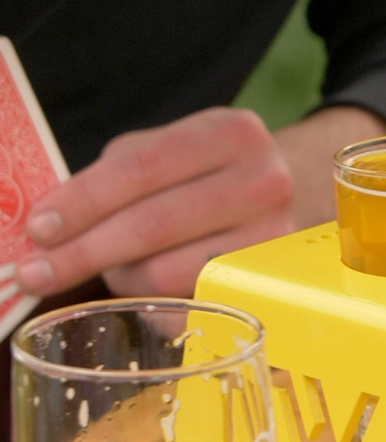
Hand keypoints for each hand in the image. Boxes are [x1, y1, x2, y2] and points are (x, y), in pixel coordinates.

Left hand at [16, 104, 385, 298]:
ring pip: (170, 272)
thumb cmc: (209, 175)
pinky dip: (154, 306)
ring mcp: (274, 238)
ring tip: (113, 268)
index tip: (39, 229)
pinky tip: (145, 293)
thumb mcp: (169, 151)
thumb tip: (49, 226)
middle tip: (39, 272)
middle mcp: (266, 182)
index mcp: (233, 134)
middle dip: (86, 251)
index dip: (84, 200)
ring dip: (123, 277)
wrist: (290, 196)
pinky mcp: (271, 285)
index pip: (143, 167)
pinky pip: (190, 307)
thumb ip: (112, 177)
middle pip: (155, 224)